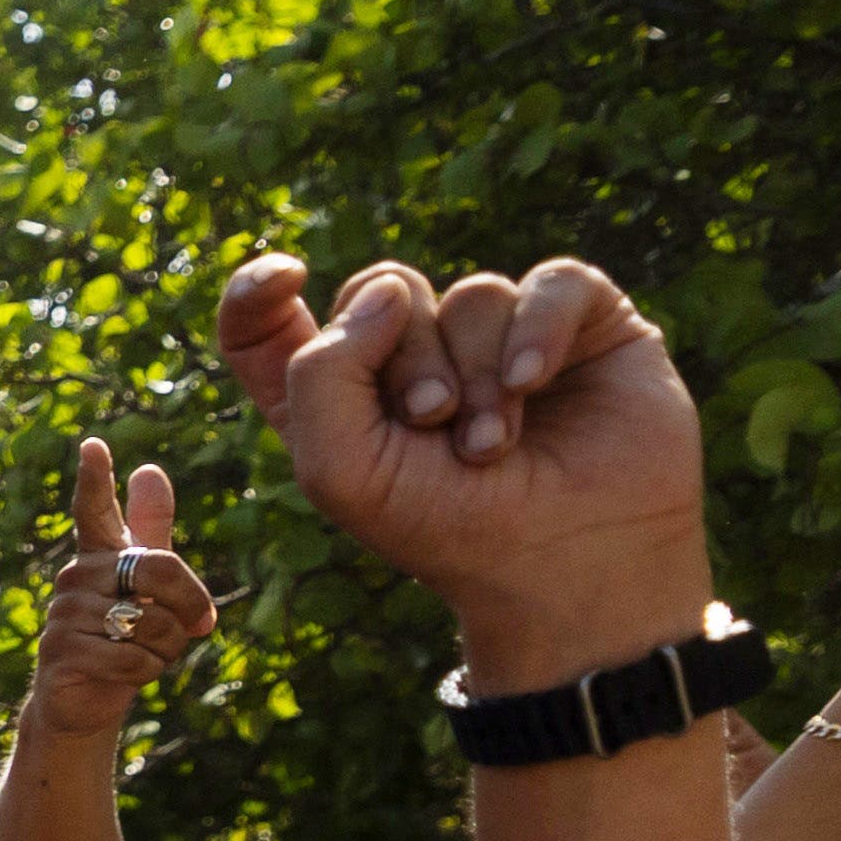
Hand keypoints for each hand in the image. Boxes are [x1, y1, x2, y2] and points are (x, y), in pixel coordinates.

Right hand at [22, 438, 218, 739]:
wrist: (87, 701)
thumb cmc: (124, 638)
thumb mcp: (147, 586)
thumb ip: (151, 531)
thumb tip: (148, 470)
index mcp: (99, 556)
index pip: (93, 509)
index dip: (96, 479)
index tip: (94, 446)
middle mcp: (76, 577)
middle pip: (156, 568)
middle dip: (188, 603)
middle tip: (195, 627)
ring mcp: (63, 614)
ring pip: (150, 622)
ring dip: (165, 649)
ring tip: (143, 656)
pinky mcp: (61, 653)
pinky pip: (130, 658)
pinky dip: (145, 672)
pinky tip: (126, 675)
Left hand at [217, 253, 707, 684]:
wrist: (573, 563)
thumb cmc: (451, 531)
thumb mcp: (343, 472)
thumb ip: (319, 374)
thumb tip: (385, 292)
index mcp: (341, 398)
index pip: (273, 322)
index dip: (260, 289)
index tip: (285, 277)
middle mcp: (417, 358)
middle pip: (382, 290)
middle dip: (405, 359)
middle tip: (433, 424)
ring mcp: (499, 336)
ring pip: (470, 294)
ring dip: (476, 374)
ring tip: (491, 446)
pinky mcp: (580, 324)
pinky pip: (551, 282)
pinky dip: (537, 330)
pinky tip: (534, 383)